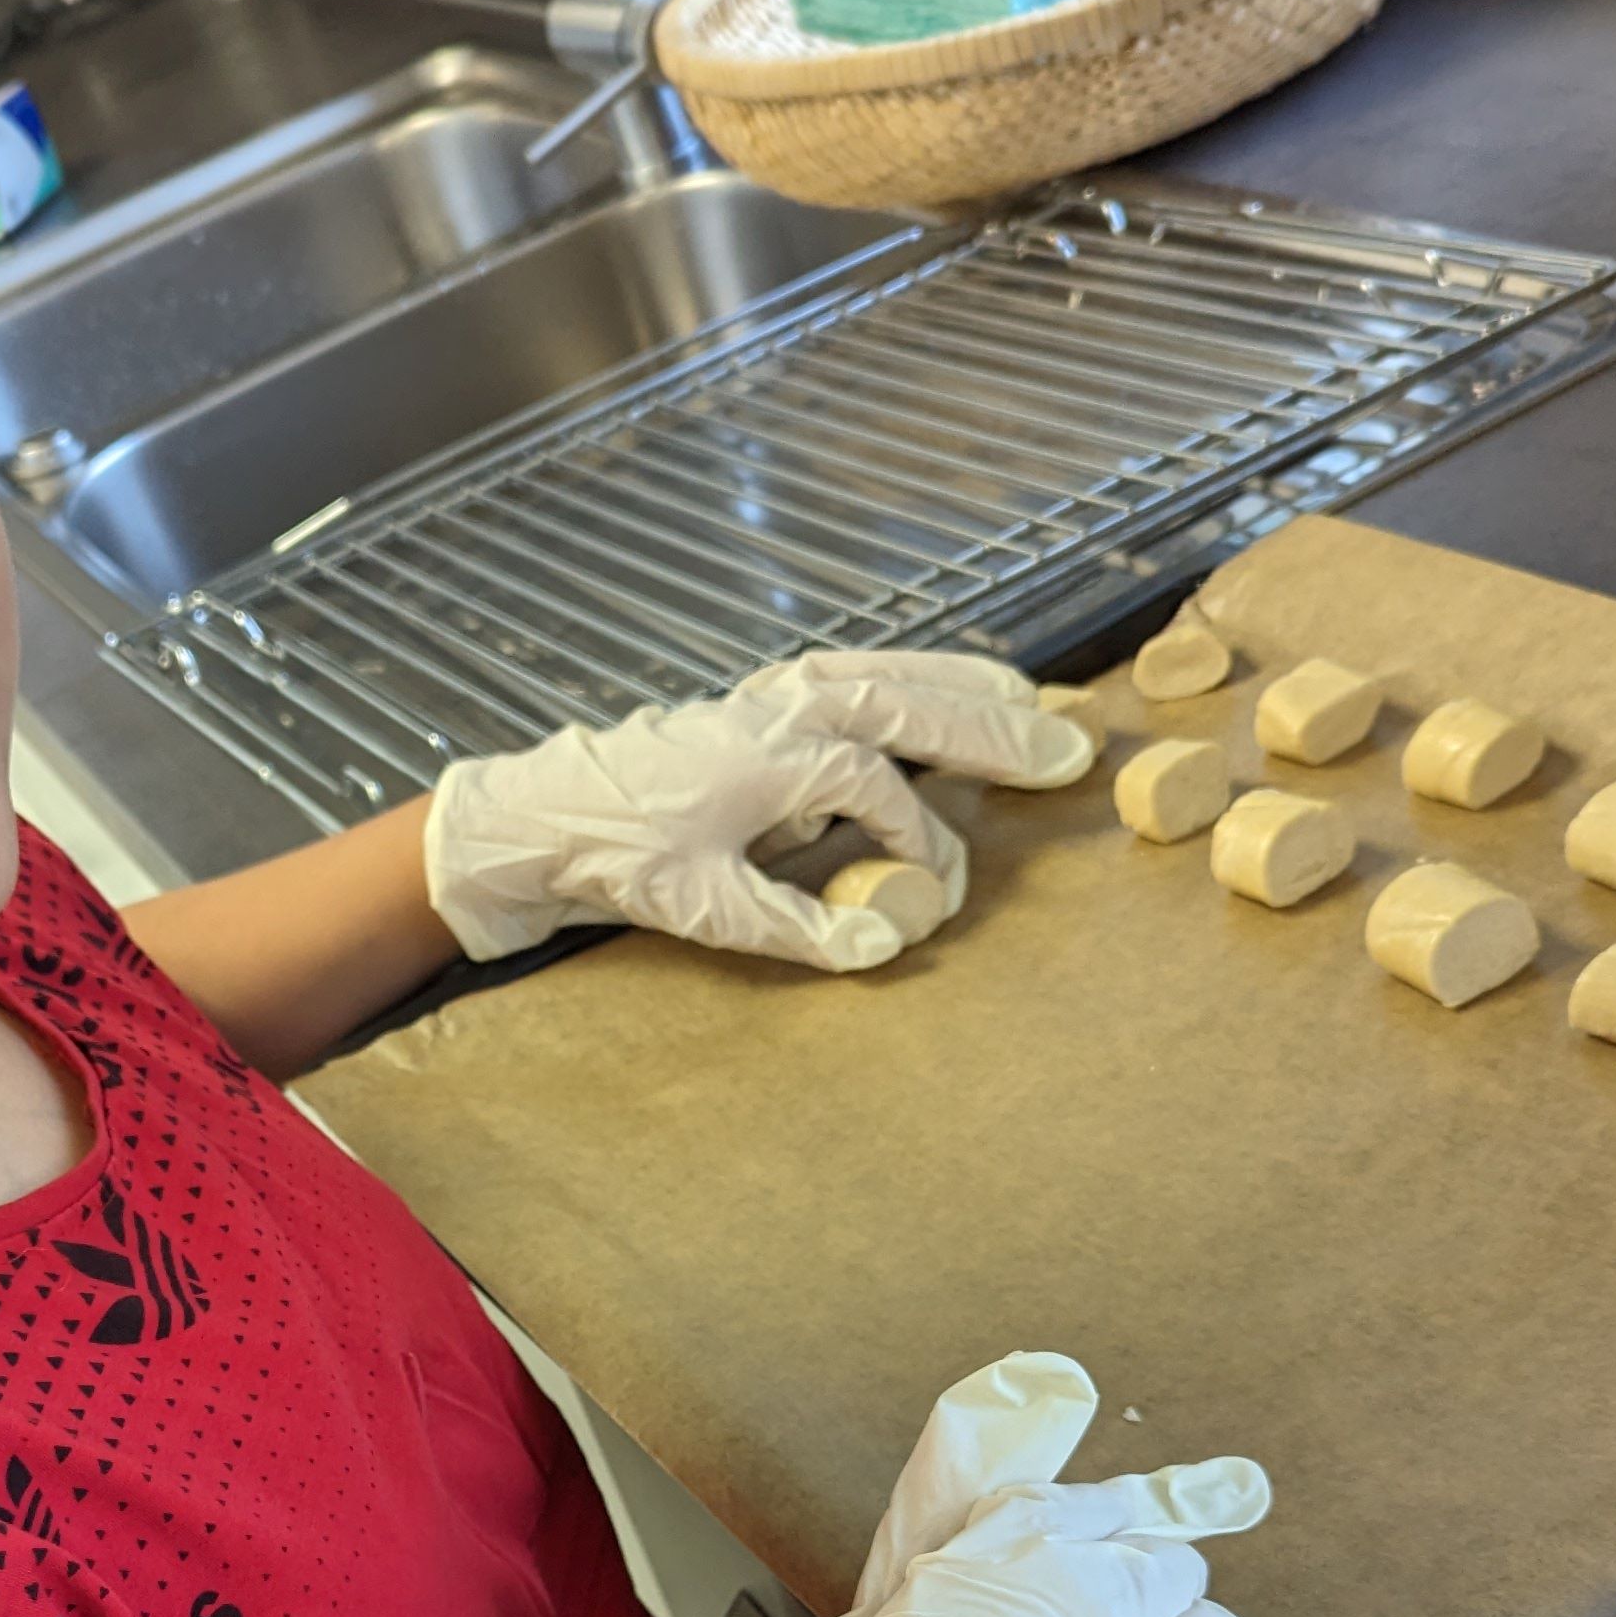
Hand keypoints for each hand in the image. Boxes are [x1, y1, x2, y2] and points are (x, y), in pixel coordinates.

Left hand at [419, 650, 1096, 971]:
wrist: (545, 818)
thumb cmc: (621, 859)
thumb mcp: (709, 907)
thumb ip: (802, 928)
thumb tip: (888, 945)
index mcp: (780, 756)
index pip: (884, 796)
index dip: (922, 846)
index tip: (943, 891)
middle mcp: (784, 711)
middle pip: (911, 706)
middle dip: (994, 730)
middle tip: (1069, 749)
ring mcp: (772, 697)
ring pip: (888, 674)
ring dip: (961, 684)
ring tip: (1029, 699)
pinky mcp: (760, 702)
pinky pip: (855, 672)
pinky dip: (908, 672)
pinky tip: (941, 683)